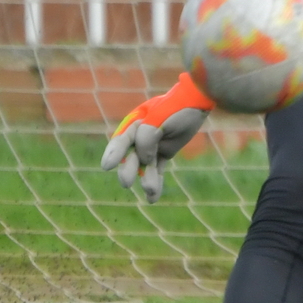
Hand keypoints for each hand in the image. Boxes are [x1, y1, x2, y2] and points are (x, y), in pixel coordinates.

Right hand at [100, 73, 213, 201]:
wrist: (196, 104)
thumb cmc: (175, 108)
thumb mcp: (158, 118)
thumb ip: (146, 138)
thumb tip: (144, 160)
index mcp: (134, 124)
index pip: (121, 141)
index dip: (113, 153)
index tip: (106, 166)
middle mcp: (139, 137)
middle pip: (130, 157)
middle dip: (127, 170)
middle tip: (125, 183)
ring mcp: (151, 146)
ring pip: (145, 167)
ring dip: (147, 180)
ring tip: (150, 191)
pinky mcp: (163, 153)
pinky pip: (157, 170)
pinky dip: (156, 182)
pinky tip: (153, 198)